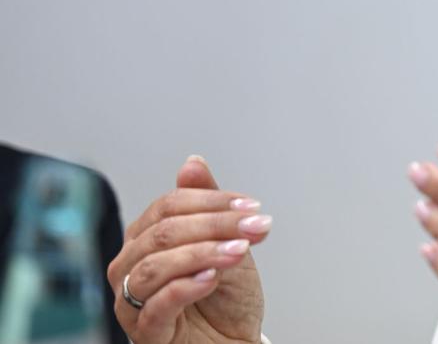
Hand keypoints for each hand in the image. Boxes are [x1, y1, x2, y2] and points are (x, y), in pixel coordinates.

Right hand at [107, 156, 270, 343]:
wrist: (234, 341)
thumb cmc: (225, 296)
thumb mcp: (226, 242)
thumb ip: (208, 205)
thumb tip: (192, 163)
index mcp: (147, 237)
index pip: (169, 206)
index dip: (213, 201)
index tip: (252, 207)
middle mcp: (132, 264)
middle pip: (163, 231)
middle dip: (215, 225)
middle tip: (254, 228)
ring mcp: (132, 299)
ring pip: (156, 265)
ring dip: (203, 253)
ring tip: (238, 251)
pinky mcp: (144, 331)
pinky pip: (155, 304)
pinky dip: (186, 287)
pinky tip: (212, 278)